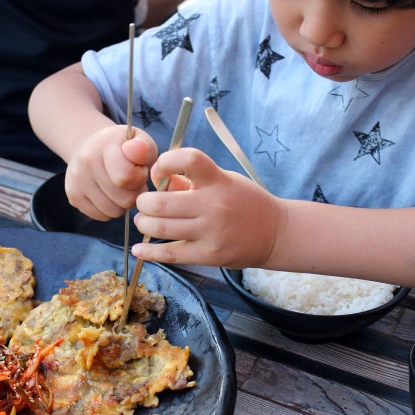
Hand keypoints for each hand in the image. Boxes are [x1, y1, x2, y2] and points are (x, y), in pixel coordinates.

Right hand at [64, 126, 157, 220]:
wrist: (93, 148)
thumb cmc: (124, 148)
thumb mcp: (140, 141)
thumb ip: (145, 147)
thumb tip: (137, 148)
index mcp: (105, 145)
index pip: (126, 177)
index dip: (140, 179)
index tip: (139, 170)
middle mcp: (86, 160)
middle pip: (124, 199)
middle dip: (134, 193)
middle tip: (132, 182)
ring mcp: (76, 179)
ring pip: (113, 211)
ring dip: (123, 204)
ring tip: (121, 188)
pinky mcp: (73, 195)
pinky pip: (102, 216)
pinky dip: (110, 210)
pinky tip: (109, 194)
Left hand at [132, 147, 285, 267]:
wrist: (275, 233)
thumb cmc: (245, 202)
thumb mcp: (224, 181)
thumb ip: (191, 182)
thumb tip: (158, 183)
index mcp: (218, 180)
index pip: (188, 159)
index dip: (165, 163)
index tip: (159, 173)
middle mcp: (214, 205)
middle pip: (161, 202)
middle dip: (144, 202)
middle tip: (143, 204)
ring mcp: (211, 232)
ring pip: (161, 228)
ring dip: (143, 224)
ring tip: (143, 221)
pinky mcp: (209, 255)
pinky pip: (171, 254)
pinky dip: (149, 253)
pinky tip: (138, 250)